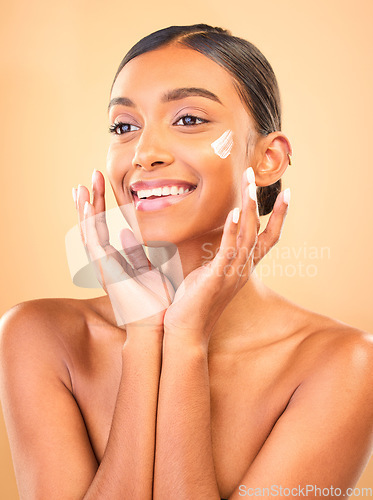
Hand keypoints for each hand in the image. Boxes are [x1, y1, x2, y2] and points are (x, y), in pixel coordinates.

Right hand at [72, 170, 174, 331]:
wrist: (157, 326)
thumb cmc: (156, 303)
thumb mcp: (148, 271)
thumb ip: (136, 254)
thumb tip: (127, 233)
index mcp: (115, 262)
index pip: (102, 229)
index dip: (99, 207)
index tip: (99, 186)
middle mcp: (105, 263)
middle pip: (93, 227)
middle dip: (92, 201)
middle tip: (92, 177)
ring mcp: (103, 267)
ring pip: (89, 231)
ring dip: (86, 207)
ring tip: (82, 184)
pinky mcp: (106, 269)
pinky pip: (94, 241)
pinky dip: (88, 221)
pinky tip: (85, 204)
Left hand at [163, 168, 289, 346]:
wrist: (188, 331)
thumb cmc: (196, 302)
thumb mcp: (211, 275)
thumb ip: (219, 258)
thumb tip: (219, 243)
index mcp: (243, 267)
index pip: (267, 238)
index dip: (278, 217)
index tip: (286, 194)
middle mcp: (242, 269)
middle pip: (259, 231)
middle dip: (260, 203)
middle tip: (255, 176)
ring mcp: (232, 274)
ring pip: (247, 236)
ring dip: (248, 209)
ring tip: (248, 185)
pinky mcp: (217, 278)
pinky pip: (228, 251)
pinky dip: (232, 231)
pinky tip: (233, 213)